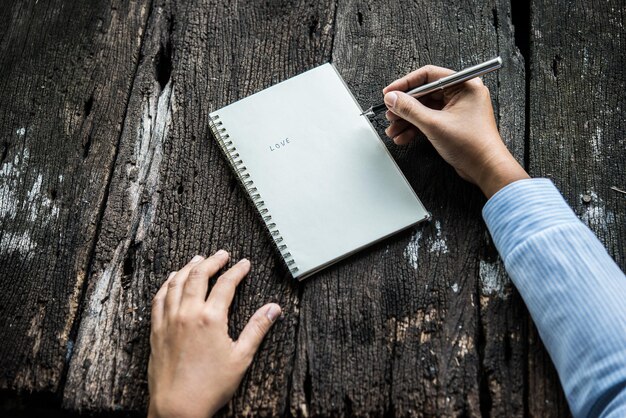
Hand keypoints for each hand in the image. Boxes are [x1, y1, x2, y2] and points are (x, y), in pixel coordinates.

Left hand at [148, 250, 281, 417]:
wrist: (177, 407)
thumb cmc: (210, 387)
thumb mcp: (241, 358)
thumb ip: (257, 329)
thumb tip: (273, 309)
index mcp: (210, 318)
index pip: (226, 284)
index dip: (237, 271)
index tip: (244, 264)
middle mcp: (187, 313)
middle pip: (199, 275)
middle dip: (212, 261)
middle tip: (222, 254)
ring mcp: (169, 320)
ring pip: (176, 282)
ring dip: (188, 267)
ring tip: (198, 260)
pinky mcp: (156, 330)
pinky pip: (159, 298)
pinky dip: (167, 284)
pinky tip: (172, 280)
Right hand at [382, 65, 528, 197]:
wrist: (485, 168)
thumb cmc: (472, 145)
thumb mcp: (434, 124)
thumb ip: (410, 109)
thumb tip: (392, 98)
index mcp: (464, 85)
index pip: (428, 76)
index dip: (405, 84)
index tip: (390, 93)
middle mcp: (461, 94)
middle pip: (424, 93)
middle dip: (404, 106)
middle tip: (390, 114)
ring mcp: (456, 109)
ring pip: (424, 109)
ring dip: (407, 120)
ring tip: (393, 130)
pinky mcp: (452, 123)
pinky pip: (429, 120)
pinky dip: (415, 128)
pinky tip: (403, 137)